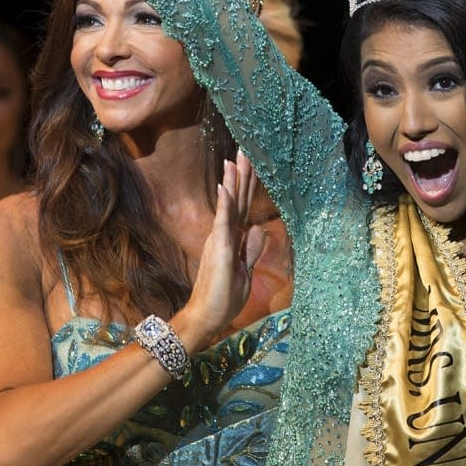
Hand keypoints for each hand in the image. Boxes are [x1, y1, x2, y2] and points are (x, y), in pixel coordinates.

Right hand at [184, 151, 266, 344]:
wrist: (206, 318)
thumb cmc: (223, 298)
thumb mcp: (244, 272)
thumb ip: (250, 250)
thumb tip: (258, 229)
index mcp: (232, 238)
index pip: (242, 206)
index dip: (247, 185)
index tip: (251, 162)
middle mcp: (225, 235)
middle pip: (237, 199)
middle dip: (242, 174)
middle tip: (245, 148)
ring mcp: (220, 241)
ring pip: (229, 206)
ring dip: (233, 182)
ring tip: (235, 158)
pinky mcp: (219, 250)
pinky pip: (222, 224)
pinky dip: (224, 205)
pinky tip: (226, 187)